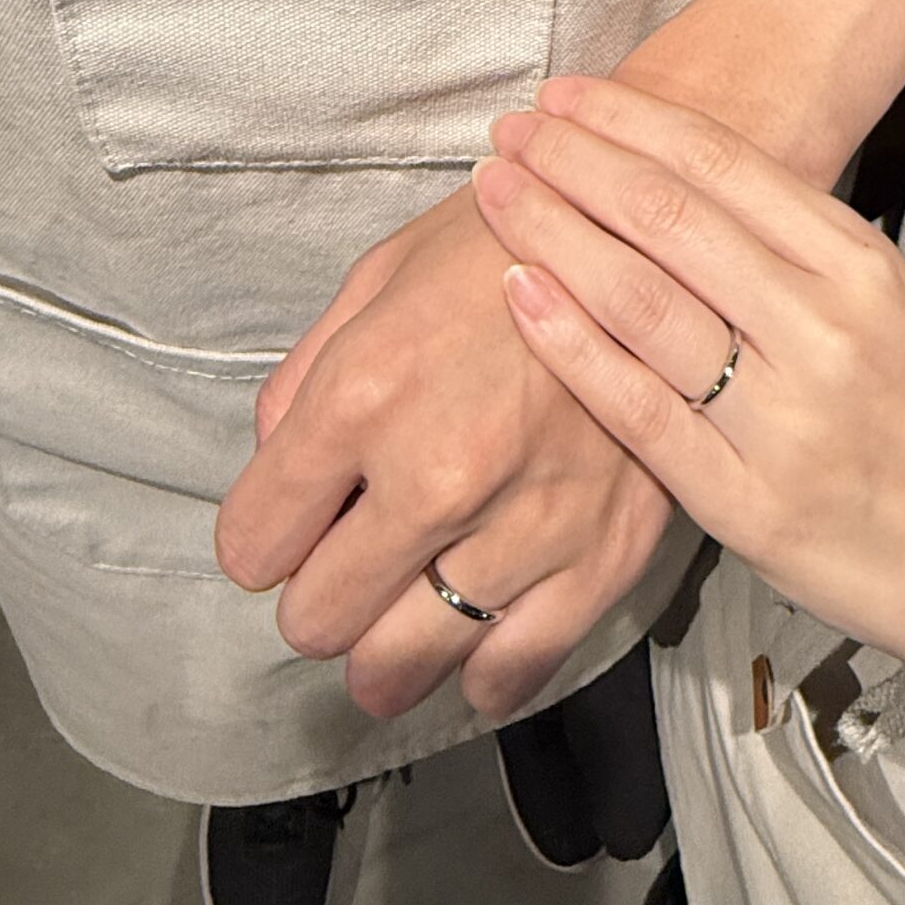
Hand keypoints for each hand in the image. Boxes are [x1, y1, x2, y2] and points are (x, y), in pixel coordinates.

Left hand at [212, 184, 673, 722]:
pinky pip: (517, 665)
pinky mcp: (602, 553)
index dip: (261, 540)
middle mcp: (438, 475)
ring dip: (387, 651)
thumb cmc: (508, 242)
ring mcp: (525, 523)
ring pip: (406, 661)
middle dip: (317, 598)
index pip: (254, 543)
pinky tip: (471, 650)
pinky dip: (482, 673)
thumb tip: (277, 469)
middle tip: (342, 568)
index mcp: (363, 396)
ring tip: (392, 630)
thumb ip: (304, 382)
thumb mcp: (377, 278)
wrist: (650, 232)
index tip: (284, 528)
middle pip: (319, 620)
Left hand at [480, 80, 904, 904]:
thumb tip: (675, 174)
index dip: (631, 123)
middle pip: (670, 220)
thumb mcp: (884, 307)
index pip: (724, 167)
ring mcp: (785, 418)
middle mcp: (824, 328)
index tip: (565, 95)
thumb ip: (791, 247)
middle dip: (574, 164)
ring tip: (496, 192)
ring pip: (645, 302)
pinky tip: (518, 295)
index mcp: (859, 266)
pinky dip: (571, 346)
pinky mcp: (748, 503)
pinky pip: (640, 410)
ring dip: (555, 234)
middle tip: (507, 129)